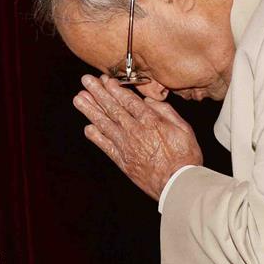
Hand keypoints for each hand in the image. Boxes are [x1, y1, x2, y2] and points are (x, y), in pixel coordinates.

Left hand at [73, 74, 203, 199]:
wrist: (177, 184)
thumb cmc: (185, 156)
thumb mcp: (183, 128)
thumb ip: (166, 111)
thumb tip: (148, 101)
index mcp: (150, 121)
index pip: (128, 100)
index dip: (114, 88)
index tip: (104, 79)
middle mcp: (135, 131)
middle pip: (113, 109)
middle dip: (98, 93)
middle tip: (85, 81)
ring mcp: (126, 146)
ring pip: (104, 124)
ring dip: (90, 110)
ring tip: (79, 99)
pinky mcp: (123, 161)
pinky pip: (105, 146)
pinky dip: (95, 136)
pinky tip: (87, 127)